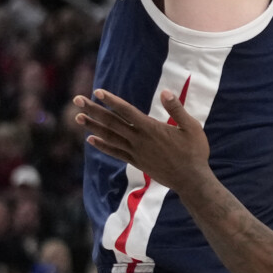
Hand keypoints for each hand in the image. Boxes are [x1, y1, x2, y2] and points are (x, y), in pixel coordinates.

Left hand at [73, 88, 212, 191]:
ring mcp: (136, 152)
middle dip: (93, 110)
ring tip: (77, 117)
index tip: (97, 91)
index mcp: (151, 128)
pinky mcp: (136, 162)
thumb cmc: (194, 152)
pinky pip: (115, 152)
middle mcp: (139, 139)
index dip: (111, 100)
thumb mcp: (191, 127)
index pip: (126, 111)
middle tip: (77, 99)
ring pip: (110, 136)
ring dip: (92, 126)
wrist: (191, 180)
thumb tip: (165, 92)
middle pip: (112, 122)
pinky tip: (91, 140)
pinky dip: (102, 146)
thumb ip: (177, 109)